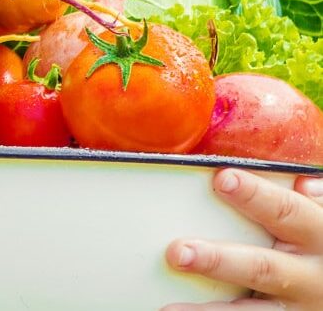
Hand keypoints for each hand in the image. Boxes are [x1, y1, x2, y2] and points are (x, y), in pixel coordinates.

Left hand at [161, 168, 322, 309]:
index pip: (286, 211)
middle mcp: (310, 277)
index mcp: (318, 237)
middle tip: (179, 252)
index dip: (255, 195)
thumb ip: (313, 204)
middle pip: (261, 268)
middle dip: (219, 261)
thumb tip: (301, 183)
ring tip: (169, 308)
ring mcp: (296, 309)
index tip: (222, 179)